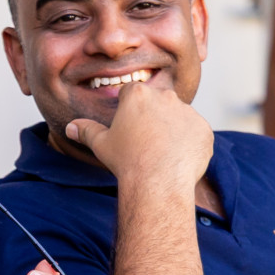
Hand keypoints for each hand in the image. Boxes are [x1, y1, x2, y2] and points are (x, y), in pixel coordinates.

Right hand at [66, 83, 211, 193]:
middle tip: (144, 140)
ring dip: (172, 128)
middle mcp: (166, 97)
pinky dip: (188, 142)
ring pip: (178, 116)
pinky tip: (176, 158)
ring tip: (161, 152)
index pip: (132, 92)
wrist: (158, 182)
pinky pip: (195, 132)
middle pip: (158, 101)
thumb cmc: (127, 161)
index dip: (128, 108)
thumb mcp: (101, 144)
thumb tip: (70, 127)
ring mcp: (188, 112)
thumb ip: (86, 131)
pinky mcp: (204, 129)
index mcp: (138, 95)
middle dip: (152, 115)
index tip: (127, 125)